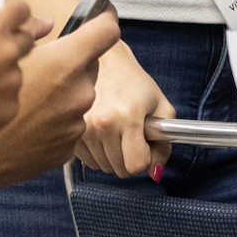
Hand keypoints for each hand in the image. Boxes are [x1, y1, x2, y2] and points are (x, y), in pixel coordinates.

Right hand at [0, 2, 40, 152]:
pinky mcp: (12, 106)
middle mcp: (9, 52)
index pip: (20, 10)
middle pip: (28, 39)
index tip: (20, 17)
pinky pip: (9, 97)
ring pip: (15, 73)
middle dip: (18, 42)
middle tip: (0, 51)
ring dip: (2, 75)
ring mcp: (13, 81)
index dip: (19, 13)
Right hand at [0, 13, 120, 190]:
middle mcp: (79, 93)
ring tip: (28, 103)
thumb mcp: (4, 55)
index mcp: (65, 63)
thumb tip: (45, 23)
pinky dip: (53, 122)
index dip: (104, 20)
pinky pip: (66, 125)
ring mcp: (75, 123)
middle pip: (88, 68)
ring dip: (60, 96)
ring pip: (76, 98)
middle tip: (40, 71)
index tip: (103, 17)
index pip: (106, 31)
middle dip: (70, 66)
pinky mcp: (68, 147)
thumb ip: (32, 35)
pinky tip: (27, 124)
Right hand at [75, 41, 174, 177]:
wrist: (105, 62)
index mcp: (128, 116)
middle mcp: (102, 123)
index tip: (144, 142)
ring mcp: (83, 127)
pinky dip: (98, 153)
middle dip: (129, 157)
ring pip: (104, 167)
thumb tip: (154, 174)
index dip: (145, 158)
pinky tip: (102, 133)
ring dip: (113, 156)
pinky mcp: (72, 130)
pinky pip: (89, 161)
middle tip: (131, 134)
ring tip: (116, 130)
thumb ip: (164, 144)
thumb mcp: (161, 107)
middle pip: (120, 169)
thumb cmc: (135, 84)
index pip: (135, 165)